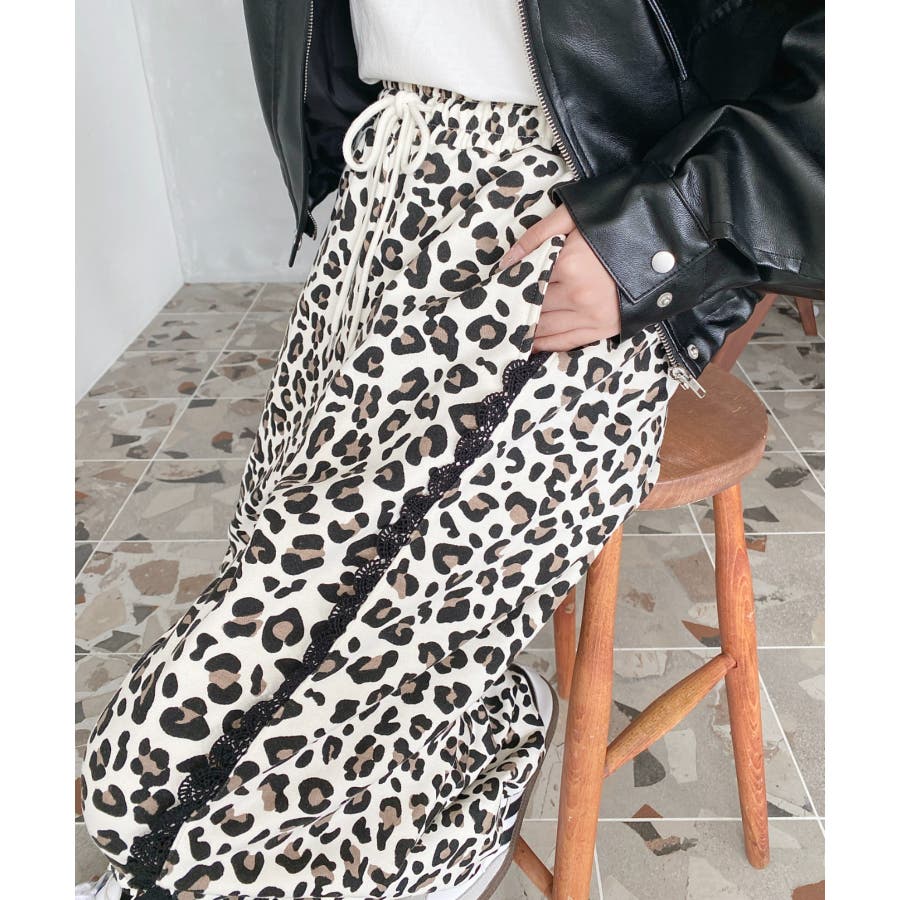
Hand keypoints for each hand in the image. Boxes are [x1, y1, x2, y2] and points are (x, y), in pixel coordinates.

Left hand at [498, 204, 621, 351]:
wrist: (669, 238)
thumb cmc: (620, 220)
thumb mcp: (575, 215)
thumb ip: (537, 236)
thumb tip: (506, 263)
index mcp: (568, 263)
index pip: (523, 281)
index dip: (506, 287)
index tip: (492, 291)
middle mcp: (578, 294)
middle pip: (531, 307)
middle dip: (513, 308)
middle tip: (495, 312)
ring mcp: (592, 315)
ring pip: (544, 328)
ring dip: (525, 329)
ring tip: (507, 329)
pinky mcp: (605, 328)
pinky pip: (566, 342)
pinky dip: (545, 344)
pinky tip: (530, 343)